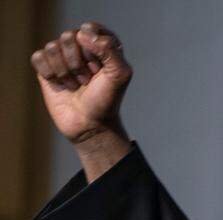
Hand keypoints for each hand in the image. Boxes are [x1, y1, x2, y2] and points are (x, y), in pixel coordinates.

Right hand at [30, 22, 130, 144]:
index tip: (99, 67)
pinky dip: (49, 73)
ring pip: (52, 47)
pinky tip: (61, 85)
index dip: (92, 48)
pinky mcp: (46, 67)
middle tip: (88, 80)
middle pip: (68, 36)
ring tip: (76, 84)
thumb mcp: (119, 74)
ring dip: (65, 71)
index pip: (90, 28)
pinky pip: (39, 57)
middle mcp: (81, 47)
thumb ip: (109, 49)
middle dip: (78, 63)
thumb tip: (82, 33)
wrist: (89, 124)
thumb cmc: (107, 100)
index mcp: (102, 44)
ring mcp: (62, 56)